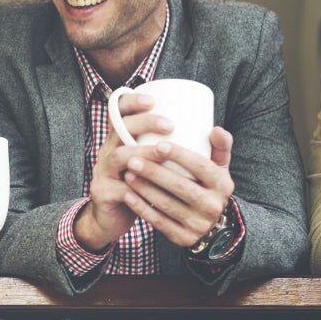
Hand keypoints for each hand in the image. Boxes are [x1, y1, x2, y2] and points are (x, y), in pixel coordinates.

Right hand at [74, 93, 176, 250]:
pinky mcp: (103, 193)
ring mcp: (103, 171)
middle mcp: (108, 151)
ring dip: (142, 153)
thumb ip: (188, 150)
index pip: (119, 112)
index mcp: (120, 140)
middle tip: (169, 125)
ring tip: (163, 152)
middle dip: (144, 123)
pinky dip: (135, 188)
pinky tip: (150, 188)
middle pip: (119, 129)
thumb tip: (217, 130)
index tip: (152, 100)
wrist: (112, 219)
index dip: (131, 102)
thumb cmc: (145, 188)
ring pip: (118, 157)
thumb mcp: (160, 166)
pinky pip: (118, 188)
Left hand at [120, 127, 235, 246]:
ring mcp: (199, 224)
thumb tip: (215, 128)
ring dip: (144, 188)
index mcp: (223, 185)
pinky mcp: (183, 238)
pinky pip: (159, 222)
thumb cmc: (209, 186)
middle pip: (180, 186)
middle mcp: (213, 206)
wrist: (213, 226)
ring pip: (166, 204)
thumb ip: (220, 146)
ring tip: (127, 173)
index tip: (157, 145)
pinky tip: (128, 195)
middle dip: (154, 172)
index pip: (200, 166)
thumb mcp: (220, 168)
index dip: (179, 156)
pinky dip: (142, 208)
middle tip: (132, 159)